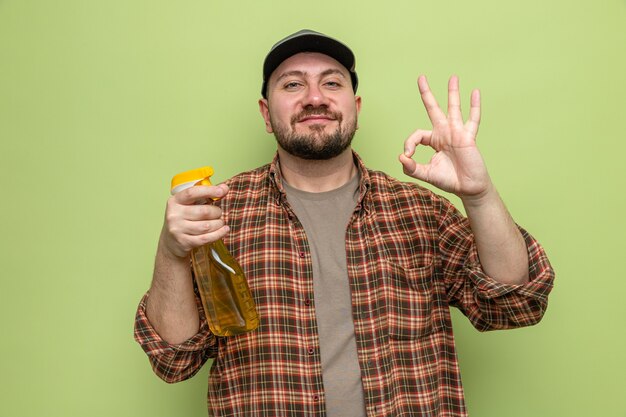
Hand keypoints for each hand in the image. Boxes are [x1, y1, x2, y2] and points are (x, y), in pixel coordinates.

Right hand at [159, 184, 229, 258]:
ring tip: (220, 222)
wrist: (170, 242)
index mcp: (175, 201)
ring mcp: (178, 229)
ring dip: (218, 224)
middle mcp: (174, 215)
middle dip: (217, 212)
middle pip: (204, 211)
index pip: (192, 193)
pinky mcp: (184, 242)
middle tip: (219, 213)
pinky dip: (219, 234)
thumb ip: (205, 195)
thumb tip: (224, 188)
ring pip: (207, 226)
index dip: (209, 191)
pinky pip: (206, 238)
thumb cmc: (183, 219)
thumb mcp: (188, 205)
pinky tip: (224, 230)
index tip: (222, 190)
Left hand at [398, 75, 490, 198]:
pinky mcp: (468, 137)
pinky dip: (474, 106)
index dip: (409, 144)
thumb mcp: (426, 174)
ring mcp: (457, 133)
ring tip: (453, 77)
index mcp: (433, 141)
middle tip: (421, 77)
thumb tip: (401, 157)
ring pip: (454, 109)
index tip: (408, 155)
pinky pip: (472, 120)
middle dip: (426, 94)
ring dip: (452, 93)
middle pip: (434, 109)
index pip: (417, 135)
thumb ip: (411, 168)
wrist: (469, 188)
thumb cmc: (449, 180)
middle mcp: (444, 133)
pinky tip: (475, 92)